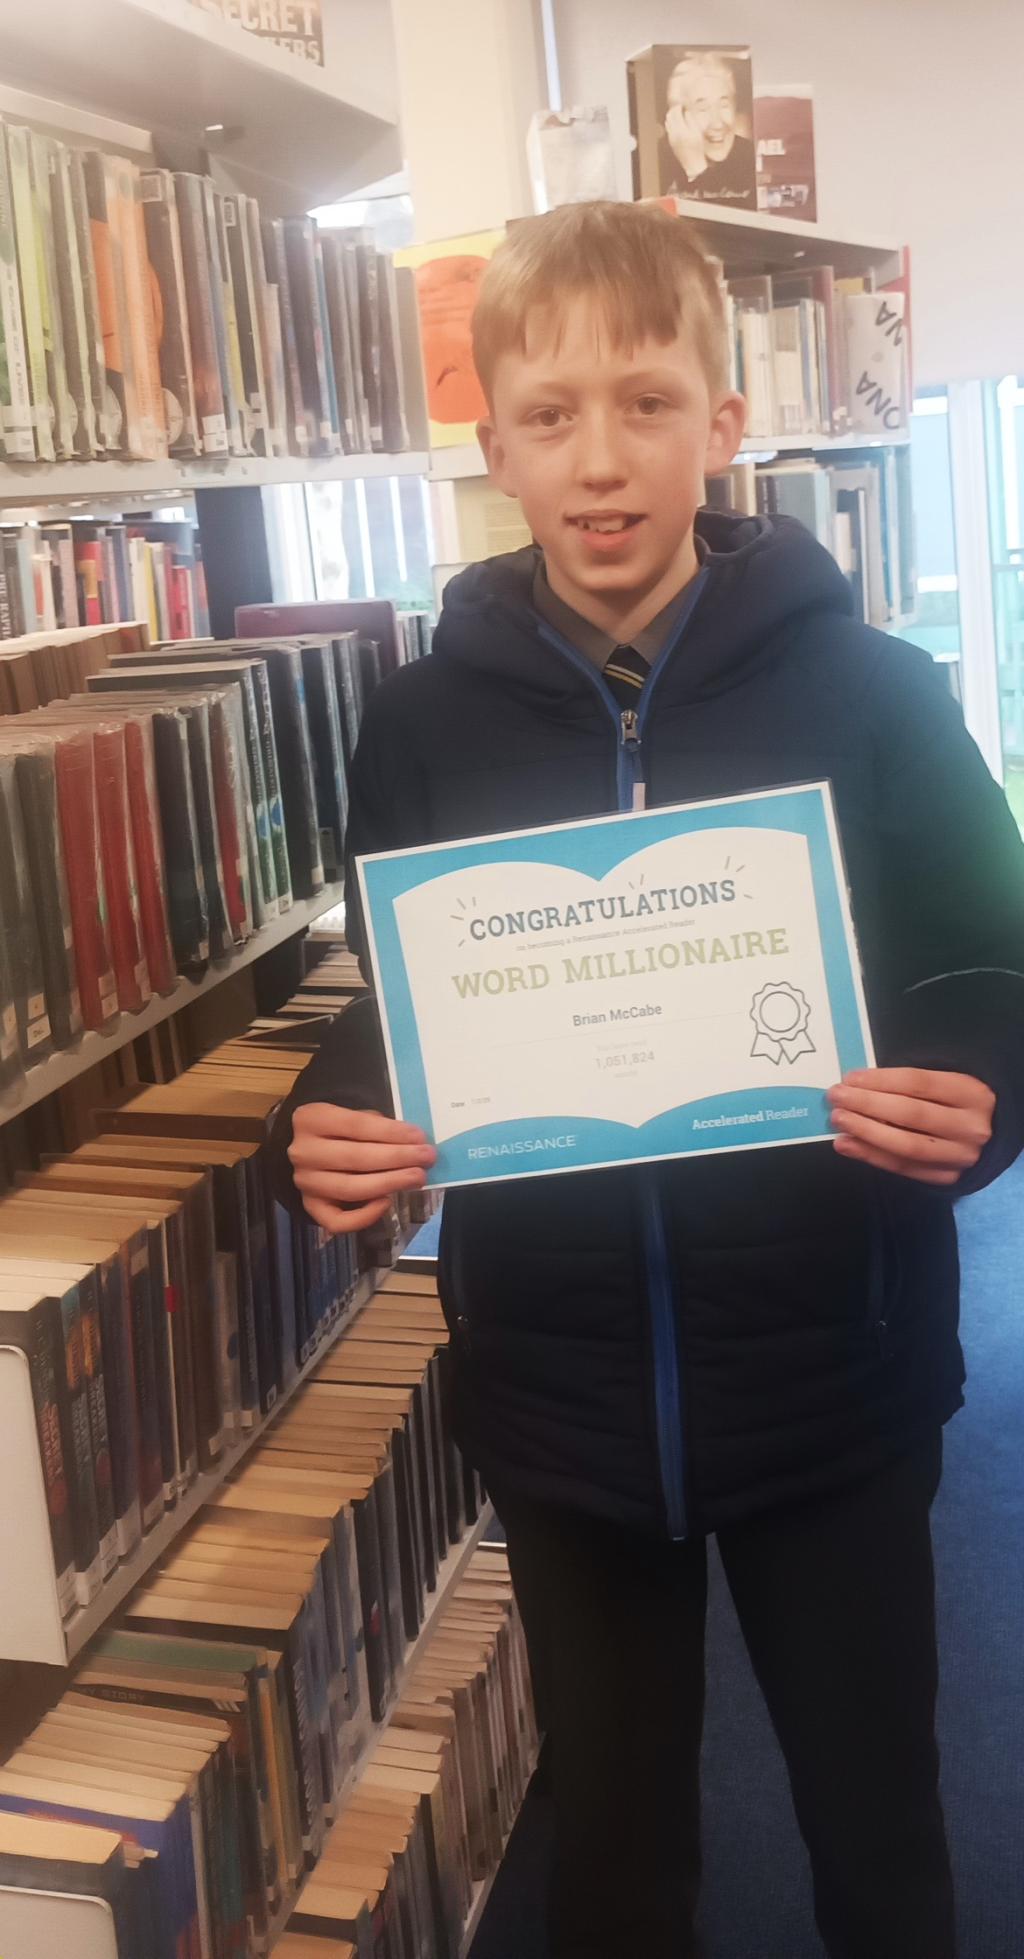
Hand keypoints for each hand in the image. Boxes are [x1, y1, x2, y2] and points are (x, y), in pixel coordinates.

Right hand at [287, 1102, 436, 1233]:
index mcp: (311, 1119)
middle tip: (427, 1158)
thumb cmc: (339, 1129)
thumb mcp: (352, 1115)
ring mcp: (305, 1182)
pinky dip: (363, 1217)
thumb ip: (376, 1124)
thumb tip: (413, 1141)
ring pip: (350, 1189)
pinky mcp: (310, 1206)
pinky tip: (386, 1203)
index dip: (391, 1132)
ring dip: (390, 1183)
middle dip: (397, 1158)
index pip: (356, 1125)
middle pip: (355, 1158)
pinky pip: (336, 1221)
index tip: (419, 1137)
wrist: (308, 1148)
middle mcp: (303, 1152)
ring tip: (418, 1178)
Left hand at [664, 103, 708, 181]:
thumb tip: (686, 111)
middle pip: (670, 116)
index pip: (676, 113)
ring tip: (678, 112)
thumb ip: (691, 120)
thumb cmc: (697, 148)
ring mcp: (671, 137)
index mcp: (681, 130)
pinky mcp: (670, 141)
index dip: (678, 106)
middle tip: (680, 106)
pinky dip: (671, 122)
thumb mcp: (697, 133)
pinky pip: (668, 128)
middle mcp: (674, 133)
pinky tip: (676, 121)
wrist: (692, 164)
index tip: (682, 103)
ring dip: (671, 115)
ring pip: (667, 122)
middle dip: (674, 109)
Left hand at [827, 1068, 994, 1185]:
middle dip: (868, 1104)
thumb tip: (859, 1085)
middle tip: (836, 1097)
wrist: (992, 1134)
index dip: (881, 1080)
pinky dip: (871, 1156)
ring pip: (907, 1145)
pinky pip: (904, 1168)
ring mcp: (961, 1156)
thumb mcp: (946, 1081)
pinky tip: (847, 1145)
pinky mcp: (948, 1178)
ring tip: (838, 1121)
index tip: (850, 1078)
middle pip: (911, 1114)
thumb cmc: (957, 1101)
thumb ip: (910, 1083)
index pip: (919, 1083)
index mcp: (972, 1093)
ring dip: (866, 1132)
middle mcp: (970, 1127)